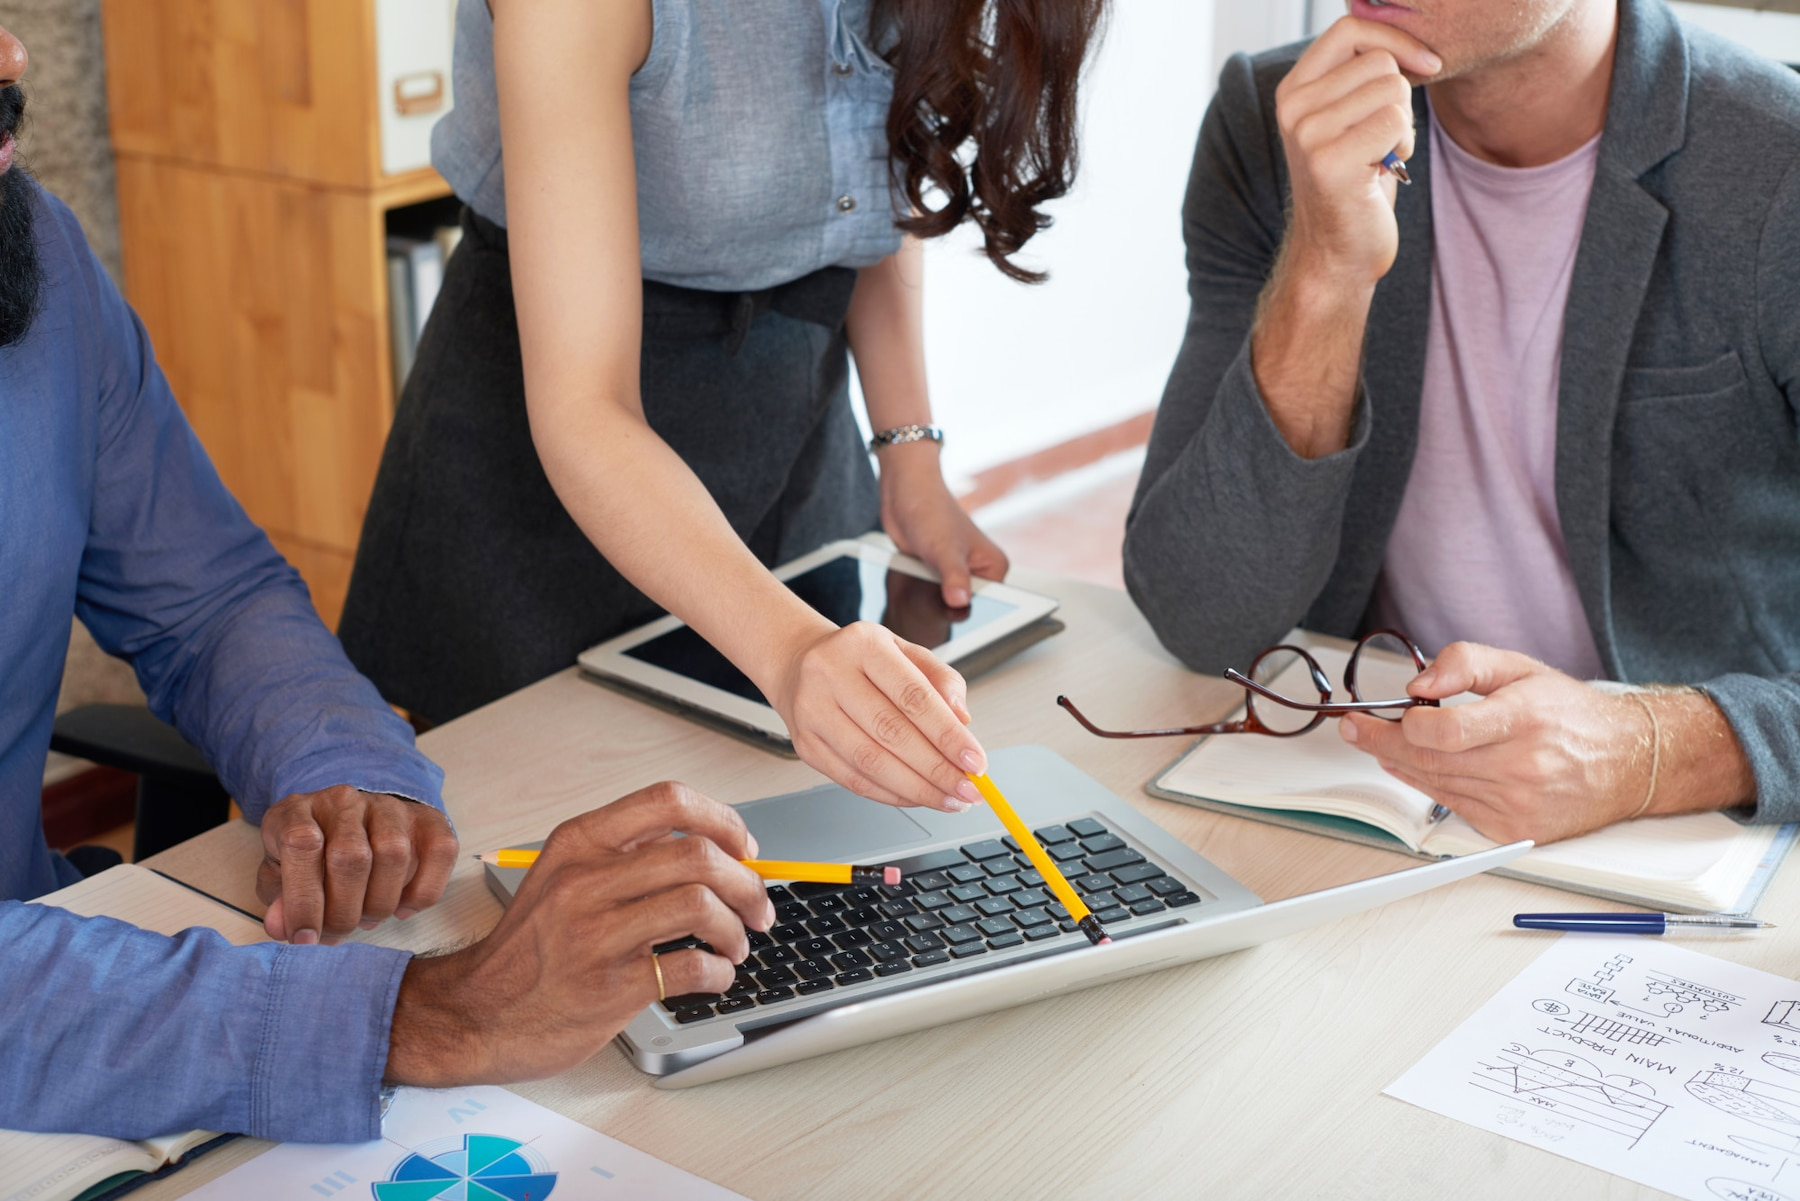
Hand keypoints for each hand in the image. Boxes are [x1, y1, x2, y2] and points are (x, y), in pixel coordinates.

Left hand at [257, 786, 458, 944]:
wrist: (352, 823)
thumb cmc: (310, 858)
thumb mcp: (280, 877)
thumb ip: (279, 901)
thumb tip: (283, 927)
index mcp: (298, 811)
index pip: (302, 844)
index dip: (304, 899)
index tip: (305, 938)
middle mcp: (345, 801)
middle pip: (351, 857)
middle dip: (344, 912)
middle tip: (338, 933)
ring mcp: (389, 807)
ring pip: (394, 855)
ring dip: (380, 904)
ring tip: (367, 920)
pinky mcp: (427, 818)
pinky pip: (440, 852)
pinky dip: (422, 893)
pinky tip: (401, 909)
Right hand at [383, 782, 773, 1085]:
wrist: (475, 1011)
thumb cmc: (530, 947)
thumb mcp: (562, 876)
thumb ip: (624, 854)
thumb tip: (711, 846)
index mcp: (580, 843)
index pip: (668, 801)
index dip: (723, 820)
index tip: (744, 849)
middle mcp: (586, 880)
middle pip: (697, 854)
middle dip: (746, 882)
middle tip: (757, 907)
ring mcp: (595, 934)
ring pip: (699, 904)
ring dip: (735, 928)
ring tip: (734, 946)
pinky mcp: (608, 987)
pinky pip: (689, 967)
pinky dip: (718, 973)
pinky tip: (714, 977)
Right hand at [771, 617, 986, 812]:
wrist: (800, 662)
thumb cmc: (861, 660)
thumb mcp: (905, 652)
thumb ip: (941, 681)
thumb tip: (962, 720)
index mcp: (864, 644)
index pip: (913, 696)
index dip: (948, 735)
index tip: (976, 762)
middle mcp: (830, 673)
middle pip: (891, 733)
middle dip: (937, 770)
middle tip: (968, 790)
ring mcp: (812, 711)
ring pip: (870, 762)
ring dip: (917, 789)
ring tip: (948, 799)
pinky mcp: (805, 744)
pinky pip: (852, 780)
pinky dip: (890, 795)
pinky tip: (916, 796)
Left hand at [877, 438, 1008, 608]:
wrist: (905, 494)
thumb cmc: (930, 511)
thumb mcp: (944, 550)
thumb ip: (954, 578)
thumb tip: (960, 602)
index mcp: (995, 567)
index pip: (991, 604)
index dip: (969, 609)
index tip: (950, 606)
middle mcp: (982, 571)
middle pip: (967, 607)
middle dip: (948, 604)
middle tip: (932, 588)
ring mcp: (961, 572)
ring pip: (948, 603)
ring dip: (933, 599)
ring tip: (924, 579)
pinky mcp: (942, 572)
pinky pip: (934, 595)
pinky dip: (924, 592)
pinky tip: (917, 579)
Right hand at [1274, 18, 1440, 289]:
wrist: (1337, 254)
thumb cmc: (1354, 184)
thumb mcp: (1348, 119)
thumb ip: (1358, 76)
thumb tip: (1405, 32)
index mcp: (1293, 90)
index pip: (1349, 28)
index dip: (1396, 39)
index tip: (1425, 65)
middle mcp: (1292, 108)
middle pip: (1379, 61)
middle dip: (1400, 97)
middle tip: (1381, 140)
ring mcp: (1306, 134)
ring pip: (1392, 89)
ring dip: (1402, 125)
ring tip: (1379, 156)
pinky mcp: (1329, 161)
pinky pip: (1396, 121)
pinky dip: (1403, 146)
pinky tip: (1382, 171)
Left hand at [1338, 642, 1752, 843]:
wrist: (1630, 762)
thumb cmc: (1572, 714)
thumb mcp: (1521, 668)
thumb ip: (1464, 664)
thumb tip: (1418, 685)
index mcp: (1522, 720)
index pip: (1442, 732)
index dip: (1397, 726)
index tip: (1372, 715)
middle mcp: (1521, 766)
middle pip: (1427, 761)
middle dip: (1380, 744)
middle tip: (1354, 729)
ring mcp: (1518, 803)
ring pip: (1435, 785)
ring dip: (1398, 764)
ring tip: (1381, 744)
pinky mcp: (1515, 829)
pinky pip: (1454, 808)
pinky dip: (1428, 787)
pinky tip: (1416, 769)